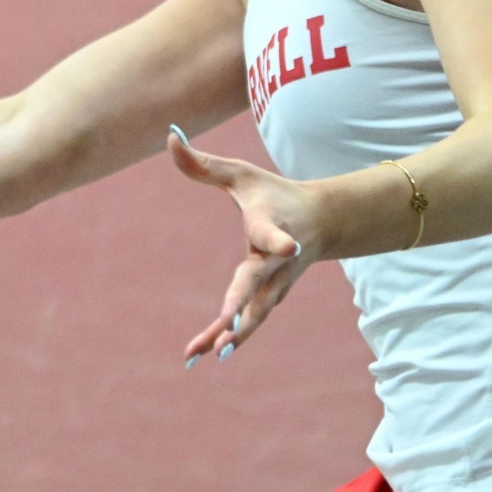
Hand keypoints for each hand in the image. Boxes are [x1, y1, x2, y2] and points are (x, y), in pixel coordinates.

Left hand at [166, 127, 319, 365]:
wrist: (322, 221)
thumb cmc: (274, 193)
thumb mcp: (241, 173)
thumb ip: (203, 162)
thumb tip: (170, 136)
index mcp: (271, 227)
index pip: (276, 235)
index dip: (281, 240)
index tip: (291, 247)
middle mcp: (277, 262)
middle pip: (259, 286)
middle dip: (243, 305)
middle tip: (226, 325)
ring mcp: (276, 284)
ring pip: (253, 314)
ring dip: (230, 334)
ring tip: (204, 354)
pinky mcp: (270, 299)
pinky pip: (248, 323)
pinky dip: (229, 338)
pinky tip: (206, 356)